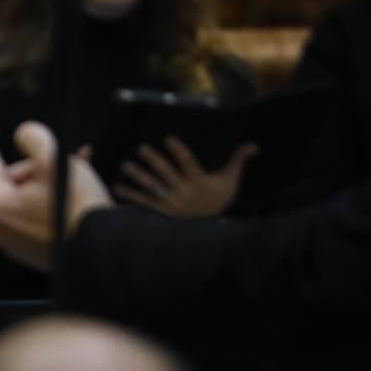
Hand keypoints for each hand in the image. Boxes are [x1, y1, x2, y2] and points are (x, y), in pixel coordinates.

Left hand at [0, 123, 110, 270]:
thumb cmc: (74, 203)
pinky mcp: (37, 254)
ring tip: (79, 168)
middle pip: (13, 184)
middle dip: (36, 168)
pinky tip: (79, 189)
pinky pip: (39, 218)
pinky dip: (54, 202)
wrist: (102, 249)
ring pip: (29, 199)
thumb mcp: (53, 159)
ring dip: (51, 182)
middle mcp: (0, 230)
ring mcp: (17, 245)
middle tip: (64, 160)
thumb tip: (23, 137)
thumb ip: (33, 139)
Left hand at [114, 137, 256, 218]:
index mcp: (199, 182)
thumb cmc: (219, 200)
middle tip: (140, 148)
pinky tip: (117, 187)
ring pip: (152, 187)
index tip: (168, 138)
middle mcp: (183, 192)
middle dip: (153, 160)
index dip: (179, 151)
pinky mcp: (160, 212)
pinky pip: (143, 203)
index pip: (188, 163)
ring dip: (138, 176)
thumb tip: (253, 144)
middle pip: (166, 173)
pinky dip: (130, 196)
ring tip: (125, 165)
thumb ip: (238, 161)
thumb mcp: (230, 181)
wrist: (211, 232)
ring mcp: (170, 203)